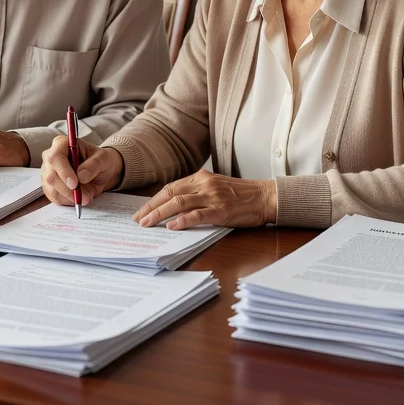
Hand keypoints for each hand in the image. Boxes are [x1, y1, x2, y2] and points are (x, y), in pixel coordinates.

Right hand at [40, 138, 123, 206]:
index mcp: (62, 144)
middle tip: (84, 197)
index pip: (55, 157)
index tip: (75, 184)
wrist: (100, 171)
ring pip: (51, 189)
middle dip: (67, 190)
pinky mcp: (50, 186)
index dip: (64, 172)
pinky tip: (78, 198)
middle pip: (51, 176)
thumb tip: (81, 176)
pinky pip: (54, 197)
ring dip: (69, 197)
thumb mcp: (103, 159)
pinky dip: (67, 201)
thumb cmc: (100, 160)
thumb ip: (94, 165)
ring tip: (86, 197)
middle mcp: (51, 157)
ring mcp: (48, 172)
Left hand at [132, 170, 275, 230]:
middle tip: (138, 220)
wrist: (265, 197)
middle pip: (170, 193)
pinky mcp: (221, 210)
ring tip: (148, 224)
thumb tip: (175, 208)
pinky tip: (171, 226)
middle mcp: (204, 184)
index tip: (142, 211)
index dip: (154, 200)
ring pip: (179, 202)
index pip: (170, 187)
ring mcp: (212, 197)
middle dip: (151, 207)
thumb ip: (197, 194)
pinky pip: (197, 214)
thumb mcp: (216, 188)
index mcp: (201, 178)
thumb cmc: (241, 195)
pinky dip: (182, 220)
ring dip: (160, 214)